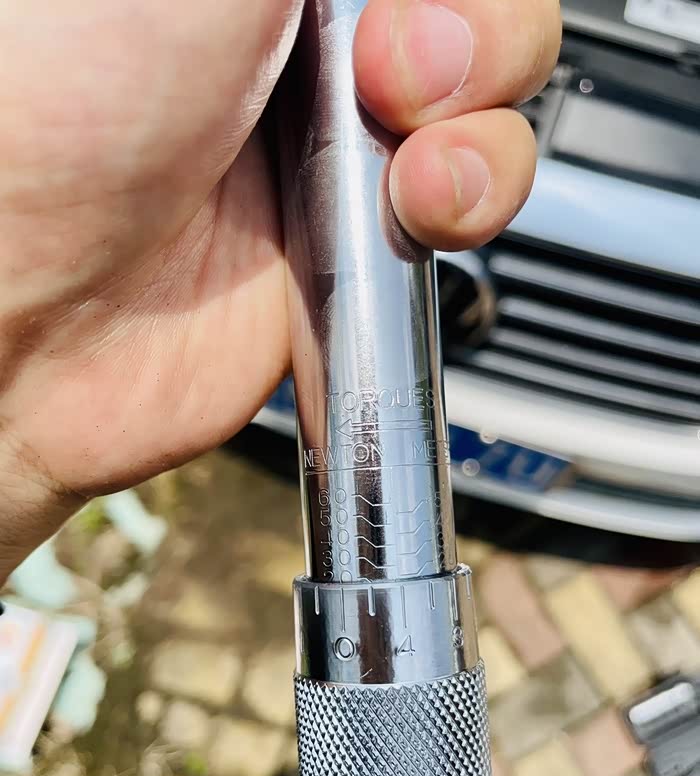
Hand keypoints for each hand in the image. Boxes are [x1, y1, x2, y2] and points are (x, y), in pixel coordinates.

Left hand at [0, 0, 560, 577]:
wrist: (27, 313)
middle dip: (477, 34)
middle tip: (398, 73)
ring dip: (486, 131)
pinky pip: (471, 198)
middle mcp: (306, 40)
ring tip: (414, 172)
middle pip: (471, 14)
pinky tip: (416, 214)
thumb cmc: (53, 114)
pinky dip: (476, 196)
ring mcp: (337, 146)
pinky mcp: (360, 242)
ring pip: (490, 100)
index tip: (389, 17)